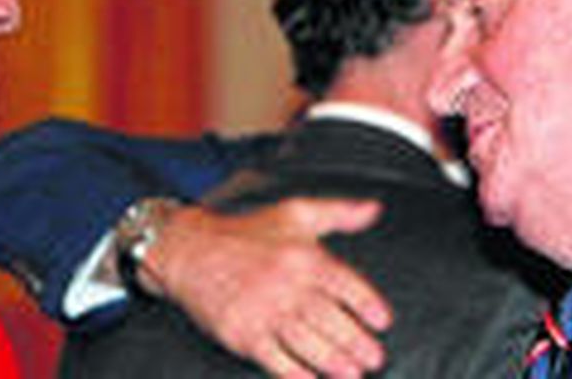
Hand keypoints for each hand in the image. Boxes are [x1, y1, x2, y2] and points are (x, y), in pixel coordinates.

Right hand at [142, 198, 391, 378]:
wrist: (189, 250)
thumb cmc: (245, 233)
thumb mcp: (295, 213)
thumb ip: (338, 213)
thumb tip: (374, 210)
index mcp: (303, 256)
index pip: (345, 285)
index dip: (368, 305)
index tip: (382, 322)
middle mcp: (286, 284)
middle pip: (330, 319)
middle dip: (356, 342)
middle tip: (374, 358)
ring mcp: (262, 311)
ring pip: (307, 343)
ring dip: (333, 361)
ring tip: (351, 374)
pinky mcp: (242, 332)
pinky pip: (274, 359)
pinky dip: (295, 374)